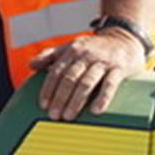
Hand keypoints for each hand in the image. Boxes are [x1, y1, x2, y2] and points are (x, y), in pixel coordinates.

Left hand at [30, 29, 145, 120]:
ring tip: (69, 116)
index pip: (56, 71)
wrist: (123, 38)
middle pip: (69, 78)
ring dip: (76, 101)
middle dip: (60, 98)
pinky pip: (110, 84)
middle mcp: (86, 55)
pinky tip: (96, 110)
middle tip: (54, 115)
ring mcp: (102, 61)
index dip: (48, 89)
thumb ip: (51, 55)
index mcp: (72, 51)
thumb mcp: (71, 46)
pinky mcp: (119, 68)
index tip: (43, 105)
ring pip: (86, 82)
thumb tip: (31, 64)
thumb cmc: (94, 47)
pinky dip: (102, 98)